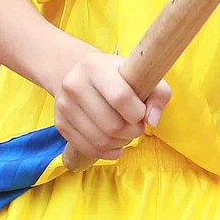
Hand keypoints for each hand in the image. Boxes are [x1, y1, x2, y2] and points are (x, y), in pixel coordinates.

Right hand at [54, 50, 171, 162]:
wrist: (81, 75)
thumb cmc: (118, 76)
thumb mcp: (141, 74)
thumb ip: (158, 93)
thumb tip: (152, 121)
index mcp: (95, 66)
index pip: (120, 97)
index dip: (137, 113)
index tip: (142, 113)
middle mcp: (74, 84)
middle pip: (112, 125)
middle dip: (132, 132)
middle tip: (136, 126)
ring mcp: (64, 105)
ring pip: (100, 140)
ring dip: (121, 143)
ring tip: (126, 133)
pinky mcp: (60, 124)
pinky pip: (87, 149)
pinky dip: (107, 153)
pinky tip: (116, 146)